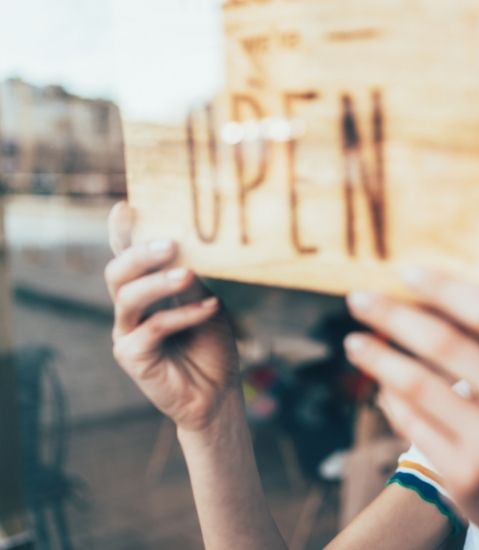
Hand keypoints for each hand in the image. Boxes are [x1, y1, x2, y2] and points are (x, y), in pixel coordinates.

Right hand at [104, 202, 239, 431]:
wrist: (219, 393)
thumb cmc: (211, 345)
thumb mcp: (207, 304)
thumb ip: (191, 280)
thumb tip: (184, 248)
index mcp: (146, 291)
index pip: (128, 256)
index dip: (122, 233)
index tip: (125, 206)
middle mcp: (130, 309)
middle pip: (118, 272)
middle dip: (140, 253)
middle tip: (170, 243)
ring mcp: (127, 333)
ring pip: (128, 297)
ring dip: (158, 282)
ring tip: (187, 274)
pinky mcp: (132, 357)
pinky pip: (153, 328)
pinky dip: (182, 315)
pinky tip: (209, 309)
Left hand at [344, 269, 478, 547]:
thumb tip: (422, 292)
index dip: (443, 286)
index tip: (405, 272)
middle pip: (444, 341)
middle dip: (392, 314)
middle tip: (357, 298)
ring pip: (416, 383)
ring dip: (377, 356)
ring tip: (354, 341)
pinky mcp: (466, 475)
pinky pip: (410, 422)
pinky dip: (389, 397)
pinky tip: (380, 385)